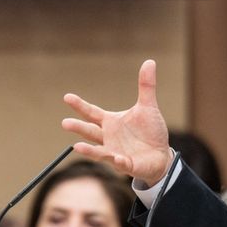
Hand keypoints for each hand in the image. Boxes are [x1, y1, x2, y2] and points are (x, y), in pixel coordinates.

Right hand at [62, 59, 172, 183]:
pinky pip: (120, 163)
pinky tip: (117, 158)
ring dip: (89, 150)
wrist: (161, 155)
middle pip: (90, 132)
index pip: (91, 113)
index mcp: (110, 122)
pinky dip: (117, 160)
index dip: (79, 105)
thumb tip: (149, 61)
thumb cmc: (151, 131)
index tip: (67, 97)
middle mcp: (108, 137)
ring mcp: (115, 152)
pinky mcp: (126, 165)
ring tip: (76, 146)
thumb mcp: (148, 107)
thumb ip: (146, 86)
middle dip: (78, 127)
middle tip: (65, 122)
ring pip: (99, 151)